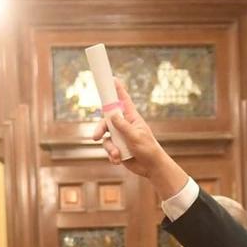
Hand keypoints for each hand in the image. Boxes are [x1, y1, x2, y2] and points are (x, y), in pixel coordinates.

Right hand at [87, 77, 190, 197]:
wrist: (151, 168)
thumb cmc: (148, 149)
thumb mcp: (136, 136)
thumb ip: (123, 125)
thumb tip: (112, 114)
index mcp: (131, 117)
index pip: (123, 100)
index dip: (117, 89)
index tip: (112, 78)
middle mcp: (124, 125)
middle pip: (106, 120)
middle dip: (100, 129)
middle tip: (96, 137)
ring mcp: (120, 136)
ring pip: (105, 137)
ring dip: (109, 148)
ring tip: (116, 156)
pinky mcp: (117, 148)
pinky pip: (108, 149)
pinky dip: (112, 156)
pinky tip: (118, 161)